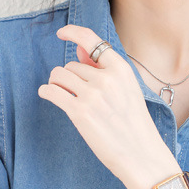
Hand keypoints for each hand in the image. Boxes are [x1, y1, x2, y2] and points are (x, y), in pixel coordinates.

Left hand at [38, 24, 171, 188]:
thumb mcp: (126, 91)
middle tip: (76, 94)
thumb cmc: (134, 125)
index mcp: (121, 70)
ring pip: (59, 75)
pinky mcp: (79, 112)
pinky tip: (49, 96)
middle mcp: (106, 79)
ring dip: (56, 84)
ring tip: (64, 96)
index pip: (91, 40)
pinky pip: (51, 91)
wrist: (141, 155)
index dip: (73, 33)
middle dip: (69, 77)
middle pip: (71, 65)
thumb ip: (103, 70)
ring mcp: (92, 95)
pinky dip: (46, 92)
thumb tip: (78, 50)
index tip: (62, 34)